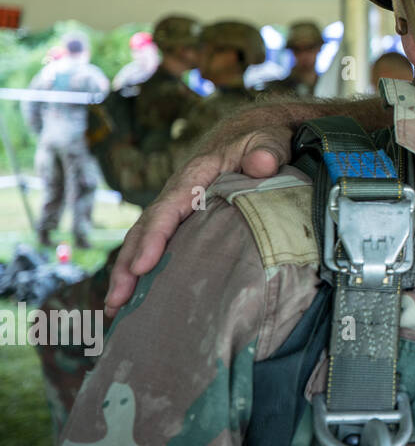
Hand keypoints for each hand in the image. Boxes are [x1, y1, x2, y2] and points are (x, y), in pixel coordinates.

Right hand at [105, 127, 291, 316]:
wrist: (252, 135)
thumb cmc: (260, 141)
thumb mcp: (268, 140)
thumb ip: (267, 149)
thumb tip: (264, 163)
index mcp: (195, 176)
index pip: (168, 208)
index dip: (154, 238)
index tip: (143, 267)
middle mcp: (177, 194)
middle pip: (145, 230)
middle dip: (128, 266)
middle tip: (117, 301)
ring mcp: (177, 210)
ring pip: (144, 241)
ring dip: (128, 274)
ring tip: (116, 310)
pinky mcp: (183, 223)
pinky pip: (158, 246)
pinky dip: (143, 272)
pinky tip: (136, 301)